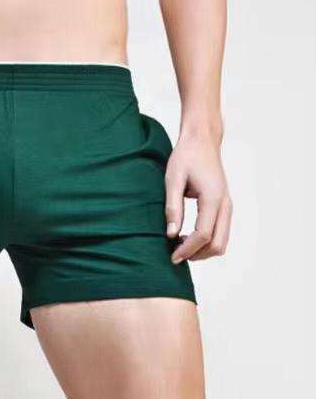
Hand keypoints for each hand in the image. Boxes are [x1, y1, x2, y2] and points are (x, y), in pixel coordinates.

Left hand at [165, 133, 231, 262]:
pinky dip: (206, 242)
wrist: (202, 141)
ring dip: (202, 250)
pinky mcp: (224, 207)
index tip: (172, 257)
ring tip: (177, 245)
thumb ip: (173, 207)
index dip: (187, 249)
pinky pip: (220, 233)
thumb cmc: (185, 157)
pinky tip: (185, 236)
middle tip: (174, 254)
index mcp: (213, 198)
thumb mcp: (173, 180)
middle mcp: (225, 205)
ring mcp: (227, 206)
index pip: (203, 235)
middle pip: (217, 245)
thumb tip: (170, 234)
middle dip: (196, 255)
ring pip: (221, 242)